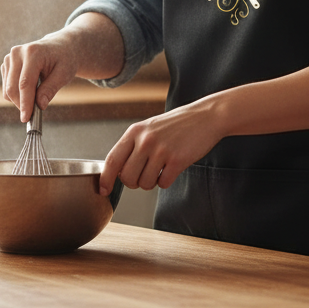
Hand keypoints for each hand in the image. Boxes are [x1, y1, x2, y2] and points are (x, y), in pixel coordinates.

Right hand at [1, 34, 79, 122]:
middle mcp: (17, 53)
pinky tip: (31, 90)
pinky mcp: (6, 64)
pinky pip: (7, 87)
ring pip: (8, 90)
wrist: (59, 47)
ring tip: (37, 97)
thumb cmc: (64, 60)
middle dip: (22, 104)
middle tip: (35, 114)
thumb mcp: (64, 74)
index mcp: (33, 52)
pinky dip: (17, 94)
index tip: (26, 118)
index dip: (25, 103)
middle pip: (13, 88)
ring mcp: (9, 58)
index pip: (25, 83)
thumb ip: (51, 88)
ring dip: (20, 100)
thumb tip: (40, 105)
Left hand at [99, 102, 223, 194]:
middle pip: (127, 177)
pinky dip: (166, 180)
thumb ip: (133, 146)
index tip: (103, 190)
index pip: (112, 159)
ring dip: (152, 182)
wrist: (206, 117)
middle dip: (135, 182)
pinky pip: (163, 183)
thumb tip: (117, 172)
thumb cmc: (177, 124)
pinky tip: (172, 168)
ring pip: (145, 183)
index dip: (105, 179)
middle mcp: (145, 140)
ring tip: (161, 168)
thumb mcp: (149, 128)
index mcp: (135, 131)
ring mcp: (161, 150)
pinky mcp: (177, 160)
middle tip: (145, 174)